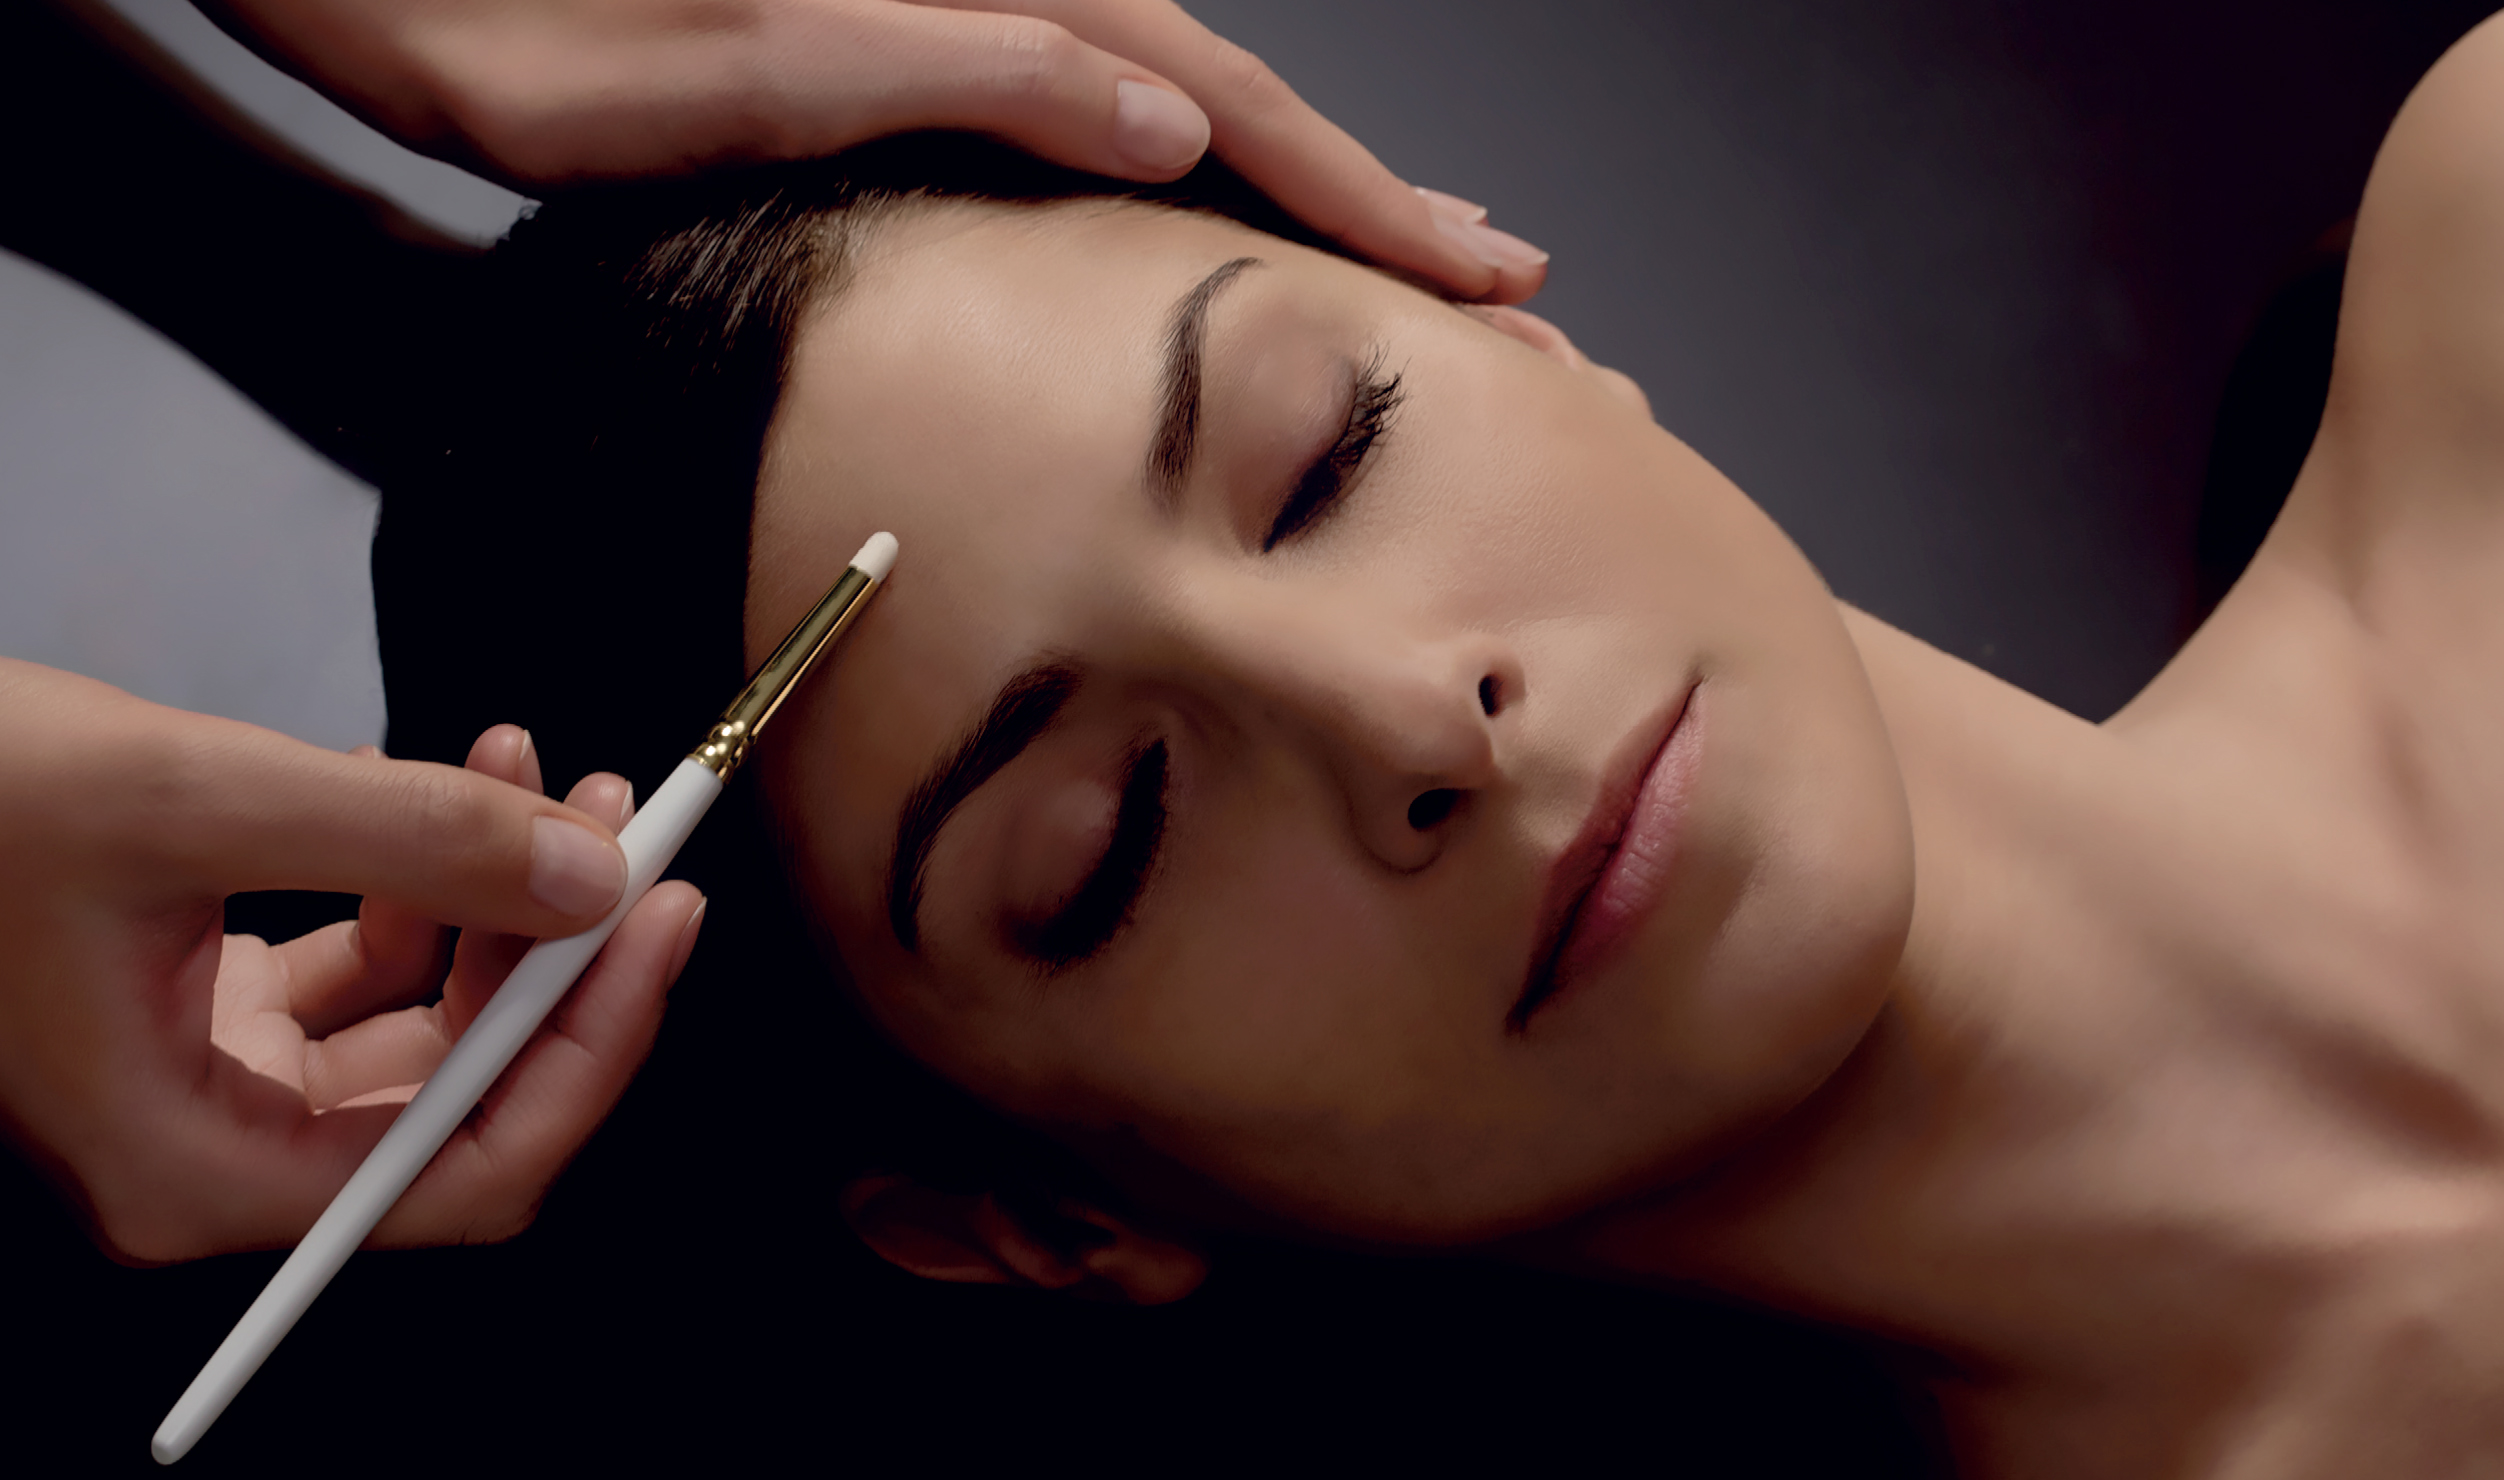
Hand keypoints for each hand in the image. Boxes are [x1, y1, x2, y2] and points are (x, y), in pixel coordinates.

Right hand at [0, 659, 702, 1261]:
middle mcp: (208, 1151)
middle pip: (459, 1094)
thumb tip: (588, 874)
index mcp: (195, 1170)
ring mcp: (206, 1076)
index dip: (590, 1051)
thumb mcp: (196, 800)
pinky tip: (439, 780)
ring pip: (418, 1020)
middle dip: (554, 950)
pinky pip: (356, 966)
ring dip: (494, 896)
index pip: (465, 1169)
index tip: (662, 920)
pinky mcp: (200, 1001)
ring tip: (528, 764)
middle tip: (618, 820)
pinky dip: (412, 881)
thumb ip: (408, 841)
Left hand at [195, 0, 1547, 301]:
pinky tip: (1223, 192)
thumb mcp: (736, 72)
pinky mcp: (902, 22)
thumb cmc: (521, 31)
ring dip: (1297, 176)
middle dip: (1369, 187)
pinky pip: (1091, 90)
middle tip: (1501, 278)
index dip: (1359, 193)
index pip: (1216, 99)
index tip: (1475, 274)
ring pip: (1172, 88)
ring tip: (1409, 245)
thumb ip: (962, 71)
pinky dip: (1187, 155)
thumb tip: (1168, 120)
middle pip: (1226, 84)